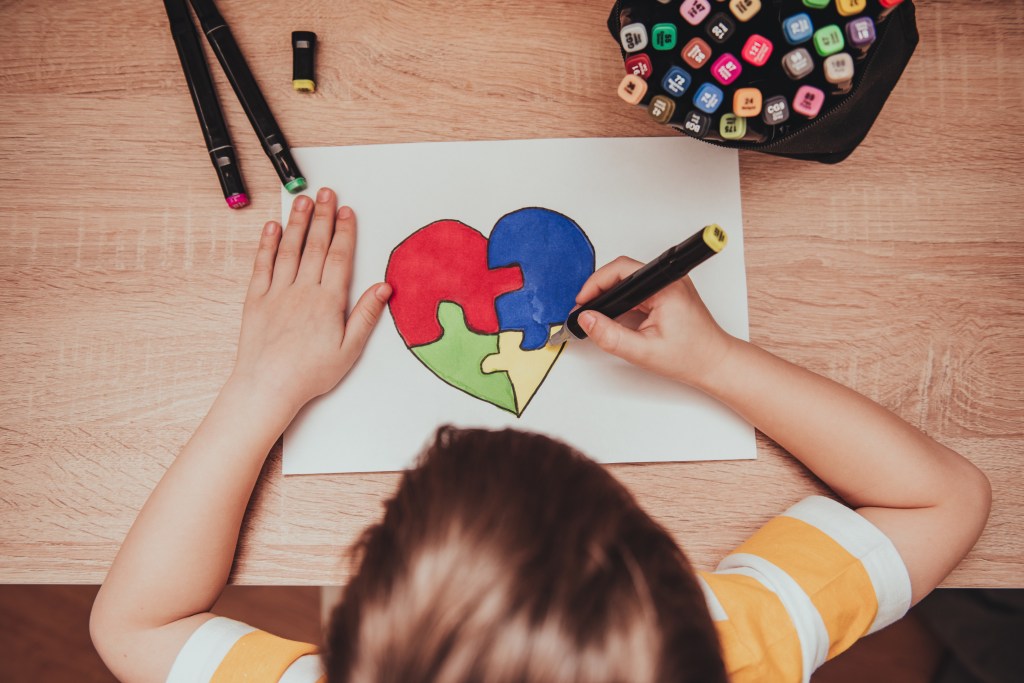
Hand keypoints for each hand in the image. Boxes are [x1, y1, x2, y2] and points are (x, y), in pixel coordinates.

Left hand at [231, 188, 390, 417]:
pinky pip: (262, 265)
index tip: (346, 211)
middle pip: (315, 245)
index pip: (338, 257)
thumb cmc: (310, 374)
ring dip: (296, 222)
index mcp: (327, 302)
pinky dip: (267, 244)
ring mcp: (277, 293)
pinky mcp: (256, 300)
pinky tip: (271, 227)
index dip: (344, 231)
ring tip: (302, 200)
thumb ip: (365, 315)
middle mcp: (302, 291)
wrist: (268, 386)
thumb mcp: (348, 350)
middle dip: (322, 216)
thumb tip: (383, 288)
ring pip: (289, 249)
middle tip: (326, 192)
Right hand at [575, 256, 732, 387]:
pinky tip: (617, 318)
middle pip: (623, 273)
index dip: (596, 284)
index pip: (621, 270)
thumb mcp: (643, 351)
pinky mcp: (669, 294)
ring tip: (600, 316)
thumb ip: (611, 336)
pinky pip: (639, 291)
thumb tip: (587, 320)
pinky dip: (624, 303)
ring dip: (612, 297)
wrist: (715, 364)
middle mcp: (669, 281)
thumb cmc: (691, 357)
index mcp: (665, 287)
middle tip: (586, 311)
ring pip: (630, 282)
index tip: (583, 302)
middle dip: (600, 291)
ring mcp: (670, 286)